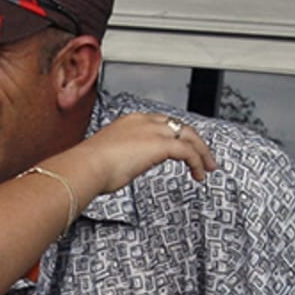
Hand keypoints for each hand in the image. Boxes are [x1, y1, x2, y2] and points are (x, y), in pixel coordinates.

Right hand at [52, 111, 218, 197]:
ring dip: (202, 152)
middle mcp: (144, 121)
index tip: (181, 148)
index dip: (175, 135)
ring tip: (208, 167)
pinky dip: (197, 162)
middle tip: (203, 157)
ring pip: (188, 135)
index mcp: (130, 120)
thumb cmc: (91, 166)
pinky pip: (188, 151)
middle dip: (195, 141)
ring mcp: (153, 131)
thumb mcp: (111, 156)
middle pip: (180, 125)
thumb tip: (134, 164)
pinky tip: (198, 174)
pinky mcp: (161, 144)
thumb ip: (127, 156)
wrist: (86, 166)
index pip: (162, 122)